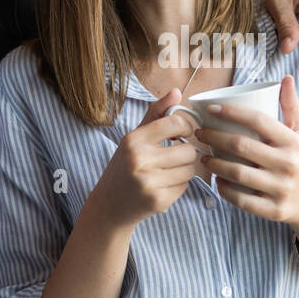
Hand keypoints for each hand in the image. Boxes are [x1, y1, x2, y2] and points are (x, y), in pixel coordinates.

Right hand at [90, 89, 199, 229]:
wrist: (108, 206)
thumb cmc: (124, 166)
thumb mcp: (134, 138)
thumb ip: (156, 113)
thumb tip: (177, 91)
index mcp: (134, 140)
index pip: (175, 123)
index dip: (185, 128)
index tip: (182, 134)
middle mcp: (140, 160)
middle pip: (188, 150)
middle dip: (185, 154)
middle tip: (174, 157)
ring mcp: (149, 182)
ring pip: (190, 170)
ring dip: (184, 171)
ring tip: (167, 172)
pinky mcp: (158, 201)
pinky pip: (185, 187)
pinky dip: (178, 186)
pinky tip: (163, 186)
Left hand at [195, 75, 298, 248]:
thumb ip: (291, 106)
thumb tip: (285, 78)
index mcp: (293, 142)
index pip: (259, 120)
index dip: (232, 112)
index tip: (211, 110)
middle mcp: (288, 164)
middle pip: (241, 146)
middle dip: (214, 137)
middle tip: (200, 134)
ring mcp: (281, 188)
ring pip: (237, 173)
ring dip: (214, 164)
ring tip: (203, 157)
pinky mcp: (273, 210)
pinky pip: (241, 199)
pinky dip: (224, 189)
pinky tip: (216, 180)